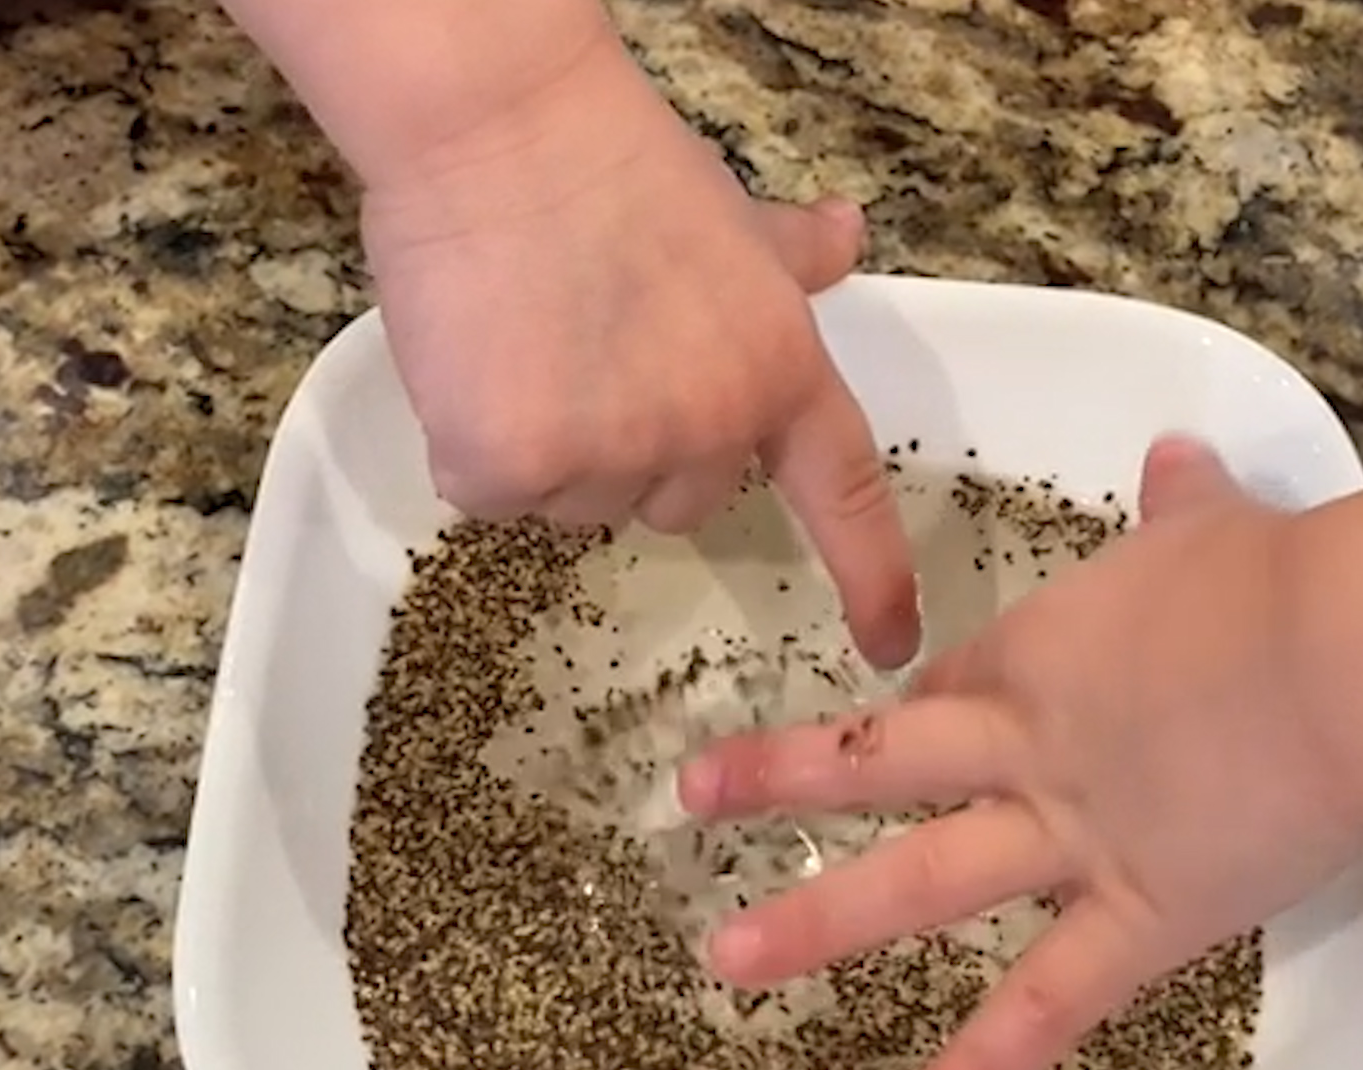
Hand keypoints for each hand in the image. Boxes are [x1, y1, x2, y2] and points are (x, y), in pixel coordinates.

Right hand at [359, 39, 918, 667]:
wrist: (502, 132)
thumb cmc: (614, 161)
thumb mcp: (730, 216)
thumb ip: (788, 257)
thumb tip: (846, 238)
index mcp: (777, 373)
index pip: (841, 495)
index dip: (870, 576)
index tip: (889, 644)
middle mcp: (709, 430)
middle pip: (673, 504)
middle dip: (630, 450)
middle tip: (587, 352)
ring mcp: (610, 455)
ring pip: (575, 505)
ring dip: (546, 449)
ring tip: (524, 342)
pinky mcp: (512, 467)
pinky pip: (493, 497)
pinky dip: (473, 446)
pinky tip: (475, 360)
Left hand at [676, 436, 1362, 1069]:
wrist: (1338, 656)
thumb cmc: (1276, 583)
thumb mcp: (1214, 527)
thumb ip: (1179, 500)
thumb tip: (1177, 456)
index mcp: (1040, 655)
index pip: (949, 692)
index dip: (906, 712)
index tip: (873, 728)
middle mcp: (1029, 748)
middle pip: (880, 764)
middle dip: (782, 779)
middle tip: (694, 796)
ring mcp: (1071, 836)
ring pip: (921, 879)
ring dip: (820, 921)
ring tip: (727, 957)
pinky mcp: (1140, 914)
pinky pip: (1055, 996)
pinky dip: (995, 1053)